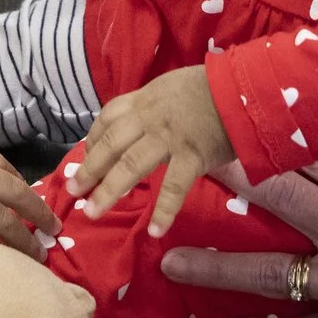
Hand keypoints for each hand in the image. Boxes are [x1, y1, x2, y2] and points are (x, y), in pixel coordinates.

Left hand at [66, 65, 234, 235]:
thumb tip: (143, 126)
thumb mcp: (173, 87)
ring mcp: (169, 137)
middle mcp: (150, 117)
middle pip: (110, 144)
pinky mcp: (192, 155)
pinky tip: (155, 231)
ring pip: (130, 165)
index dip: (93, 139)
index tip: (85, 157)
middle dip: (89, 169)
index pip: (108, 118)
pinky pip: (173, 186)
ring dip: (108, 191)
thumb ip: (156, 107)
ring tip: (92, 213)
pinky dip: (164, 210)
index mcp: (145, 99)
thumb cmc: (214, 87)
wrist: (244, 86)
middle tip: (72, 190)